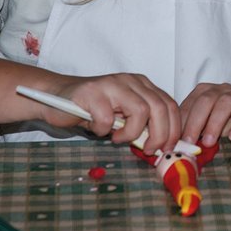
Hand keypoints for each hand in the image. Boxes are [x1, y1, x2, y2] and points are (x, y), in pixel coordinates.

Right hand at [44, 73, 180, 153]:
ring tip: (117, 138)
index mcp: (143, 85)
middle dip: (160, 134)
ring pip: (141, 111)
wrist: (57, 96)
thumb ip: (142, 125)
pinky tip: (96, 128)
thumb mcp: (123, 116)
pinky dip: (104, 130)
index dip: (173, 129)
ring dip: (132, 133)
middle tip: (148, 149)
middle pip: (160, 108)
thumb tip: (162, 145)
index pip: (169, 105)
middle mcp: (131, 81)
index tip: (169, 148)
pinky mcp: (93, 92)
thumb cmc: (93, 110)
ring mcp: (113, 84)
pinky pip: (108, 118)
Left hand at [180, 83, 230, 144]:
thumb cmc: (226, 127)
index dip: (181, 122)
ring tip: (209, 142)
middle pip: (206, 100)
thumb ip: (192, 133)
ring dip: (215, 123)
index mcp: (205, 92)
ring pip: (226, 102)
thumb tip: (176, 145)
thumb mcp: (205, 129)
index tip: (176, 141)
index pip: (189, 104)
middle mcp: (221, 90)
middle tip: (189, 142)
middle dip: (195, 122)